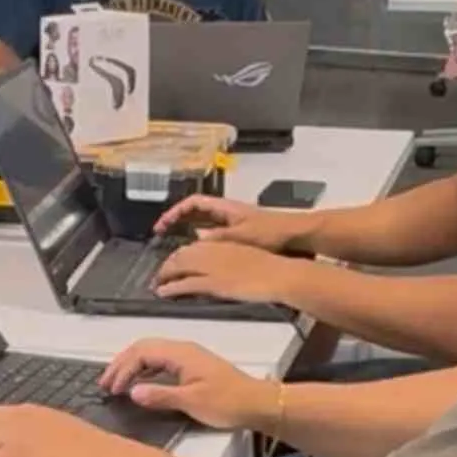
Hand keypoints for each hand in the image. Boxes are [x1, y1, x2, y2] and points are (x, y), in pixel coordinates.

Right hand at [101, 339, 276, 430]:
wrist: (258, 403)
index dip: (123, 368)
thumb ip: (160, 396)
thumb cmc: (229, 402)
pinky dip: (145, 370)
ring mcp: (188, 357)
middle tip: (105, 383)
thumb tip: (133, 392)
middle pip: (143, 348)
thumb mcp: (192, 402)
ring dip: (132, 366)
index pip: (142, 352)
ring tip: (117, 383)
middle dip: (122, 364)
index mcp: (181, 353)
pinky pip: (161, 361)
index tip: (112, 388)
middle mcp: (183, 350)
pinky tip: (140, 383)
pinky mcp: (193, 366)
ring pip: (151, 354)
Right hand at [153, 195, 310, 252]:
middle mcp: (227, 212)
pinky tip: (198, 253)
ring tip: (174, 244)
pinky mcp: (238, 234)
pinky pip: (213, 234)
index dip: (175, 211)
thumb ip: (219, 237)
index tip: (163, 224)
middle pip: (195, 212)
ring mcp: (232, 223)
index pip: (193, 203)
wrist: (295, 235)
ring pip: (203, 223)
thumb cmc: (273, 230)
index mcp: (225, 207)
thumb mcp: (242, 235)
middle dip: (177, 221)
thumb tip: (197, 237)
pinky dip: (202, 241)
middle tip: (161, 233)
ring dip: (187, 231)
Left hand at [154, 241, 306, 304]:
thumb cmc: (271, 267)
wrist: (280, 274)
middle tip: (160, 275)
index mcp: (222, 243)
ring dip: (164, 275)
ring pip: (179, 267)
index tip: (173, 263)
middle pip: (181, 255)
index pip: (192, 246)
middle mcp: (214, 251)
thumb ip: (230, 256)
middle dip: (167, 265)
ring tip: (157, 284)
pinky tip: (163, 292)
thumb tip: (222, 264)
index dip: (179, 255)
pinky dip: (171, 288)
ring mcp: (212, 267)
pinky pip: (186, 284)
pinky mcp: (213, 283)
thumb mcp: (247, 256)